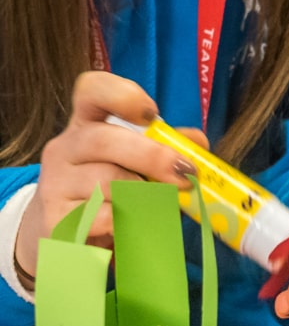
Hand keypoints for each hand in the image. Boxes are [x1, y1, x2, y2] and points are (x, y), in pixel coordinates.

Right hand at [14, 71, 206, 282]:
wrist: (68, 235)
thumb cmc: (113, 187)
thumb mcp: (137, 160)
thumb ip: (167, 145)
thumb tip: (197, 142)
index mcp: (87, 121)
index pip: (91, 90)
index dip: (122, 95)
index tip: (152, 115)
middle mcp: (65, 146)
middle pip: (104, 139)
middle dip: (152, 156)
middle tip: (185, 174)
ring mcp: (54, 183)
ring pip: (106, 182)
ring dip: (144, 193)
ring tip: (161, 203)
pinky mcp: (55, 220)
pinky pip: (100, 216)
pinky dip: (126, 220)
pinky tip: (131, 224)